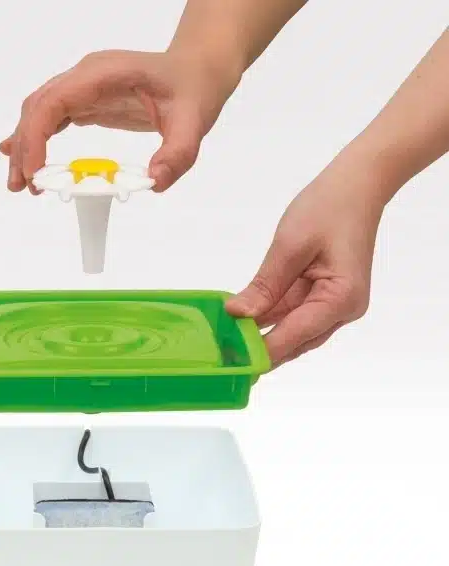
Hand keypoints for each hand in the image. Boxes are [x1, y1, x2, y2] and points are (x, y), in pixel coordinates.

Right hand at [0, 48, 241, 192]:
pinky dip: (37, 141)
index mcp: (104, 74)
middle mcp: (86, 76)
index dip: (36, 135)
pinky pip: (53, 119)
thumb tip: (154, 182)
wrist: (196, 72)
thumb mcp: (193, 123)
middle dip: (24, 148)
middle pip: (39, 108)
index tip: (35, 171)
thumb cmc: (192, 89)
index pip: (55, 100)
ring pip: (40, 113)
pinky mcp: (86, 101)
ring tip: (21, 183)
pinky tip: (28, 161)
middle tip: (20, 186)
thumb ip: (177, 154)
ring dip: (25, 147)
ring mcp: (84, 88)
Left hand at [225, 159, 384, 367]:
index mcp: (341, 299)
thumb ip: (265, 285)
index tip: (232, 364)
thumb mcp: (290, 246)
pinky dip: (269, 319)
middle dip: (259, 350)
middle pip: (294, 341)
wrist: (356, 187)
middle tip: (222, 361)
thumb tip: (238, 314)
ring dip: (262, 336)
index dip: (261, 351)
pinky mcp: (324, 298)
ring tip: (226, 346)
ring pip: (292, 331)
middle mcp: (343, 310)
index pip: (294, 335)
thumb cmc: (328, 208)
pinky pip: (293, 315)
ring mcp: (335, 306)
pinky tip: (241, 324)